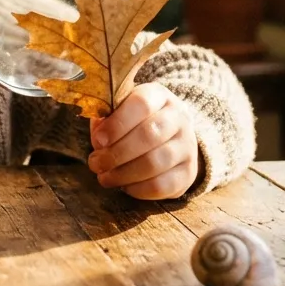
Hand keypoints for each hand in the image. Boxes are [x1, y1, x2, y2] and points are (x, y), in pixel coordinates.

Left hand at [87, 82, 199, 199]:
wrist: (170, 138)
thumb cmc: (135, 123)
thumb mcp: (120, 111)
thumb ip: (106, 119)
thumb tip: (98, 137)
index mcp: (159, 96)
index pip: (141, 104)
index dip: (117, 124)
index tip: (98, 141)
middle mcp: (179, 117)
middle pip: (149, 135)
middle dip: (116, 153)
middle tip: (95, 163)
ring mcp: (187, 145)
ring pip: (155, 162)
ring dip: (123, 174)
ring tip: (105, 177)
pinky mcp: (188, 172)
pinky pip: (162, 185)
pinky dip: (137, 189)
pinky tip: (124, 186)